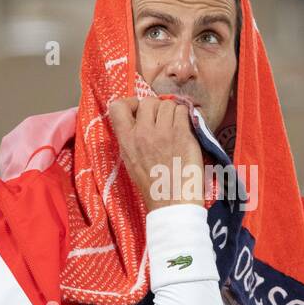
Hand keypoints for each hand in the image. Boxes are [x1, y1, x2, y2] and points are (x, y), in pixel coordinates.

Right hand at [107, 96, 204, 211]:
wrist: (172, 202)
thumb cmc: (152, 185)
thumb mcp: (131, 160)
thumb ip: (131, 138)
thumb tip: (139, 118)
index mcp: (126, 140)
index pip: (117, 106)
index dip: (131, 103)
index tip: (139, 111)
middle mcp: (142, 133)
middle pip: (148, 101)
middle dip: (156, 108)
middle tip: (163, 121)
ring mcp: (163, 132)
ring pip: (167, 104)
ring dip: (173, 112)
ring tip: (175, 127)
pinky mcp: (182, 134)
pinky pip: (183, 111)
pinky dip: (186, 117)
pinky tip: (185, 130)